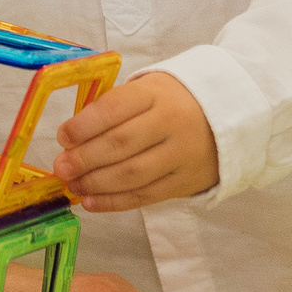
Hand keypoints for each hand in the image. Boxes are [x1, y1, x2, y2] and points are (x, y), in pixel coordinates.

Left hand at [53, 70, 217, 212]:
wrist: (230, 116)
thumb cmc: (174, 101)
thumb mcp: (149, 89)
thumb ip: (115, 107)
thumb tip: (73, 137)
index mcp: (156, 93)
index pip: (115, 109)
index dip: (84, 125)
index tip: (63, 137)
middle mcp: (170, 122)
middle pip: (121, 144)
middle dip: (85, 158)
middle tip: (61, 167)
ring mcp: (180, 154)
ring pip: (132, 174)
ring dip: (96, 183)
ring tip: (73, 185)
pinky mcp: (185, 182)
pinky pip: (145, 196)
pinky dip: (115, 202)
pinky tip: (91, 202)